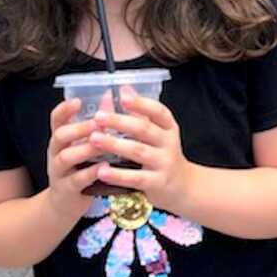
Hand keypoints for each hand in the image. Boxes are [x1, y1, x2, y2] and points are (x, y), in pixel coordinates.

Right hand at [46, 99, 101, 218]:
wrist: (64, 204)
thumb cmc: (80, 167)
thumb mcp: (84, 144)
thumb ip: (97, 122)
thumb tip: (111, 95)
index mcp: (61, 138)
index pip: (56, 119)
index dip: (64, 109)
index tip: (77, 101)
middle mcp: (56, 152)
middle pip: (59, 136)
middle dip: (78, 129)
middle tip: (96, 123)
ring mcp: (58, 172)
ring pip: (65, 157)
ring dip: (84, 150)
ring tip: (101, 144)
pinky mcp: (66, 190)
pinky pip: (76, 180)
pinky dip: (90, 173)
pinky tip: (104, 168)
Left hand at [90, 88, 190, 213]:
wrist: (183, 187)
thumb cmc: (163, 156)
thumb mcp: (158, 135)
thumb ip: (140, 115)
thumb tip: (124, 89)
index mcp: (169, 128)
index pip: (159, 111)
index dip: (141, 103)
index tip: (122, 96)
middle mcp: (169, 143)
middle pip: (144, 129)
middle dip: (120, 122)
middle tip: (98, 116)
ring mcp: (164, 163)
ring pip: (137, 151)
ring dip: (114, 144)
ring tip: (94, 139)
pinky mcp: (157, 183)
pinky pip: (135, 178)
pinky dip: (117, 174)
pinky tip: (101, 171)